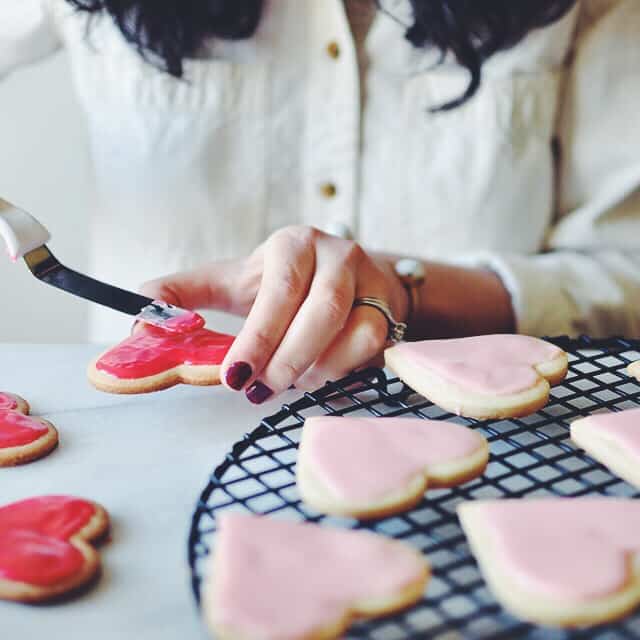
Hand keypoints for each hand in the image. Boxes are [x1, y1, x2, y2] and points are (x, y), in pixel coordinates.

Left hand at [141, 226, 408, 402]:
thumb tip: (139, 318)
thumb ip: (186, 294)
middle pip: (320, 313)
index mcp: (293, 244)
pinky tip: (320, 374)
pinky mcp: (390, 306)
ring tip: (290, 382)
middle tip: (258, 391)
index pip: (277, 291)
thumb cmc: (283, 284)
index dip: (258, 337)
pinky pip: (374, 347)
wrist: (347, 276)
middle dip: (287, 361)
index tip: (235, 376)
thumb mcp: (234, 281)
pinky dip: (344, 369)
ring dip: (318, 368)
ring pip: (355, 333)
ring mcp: (370, 280)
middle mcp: (337, 255)